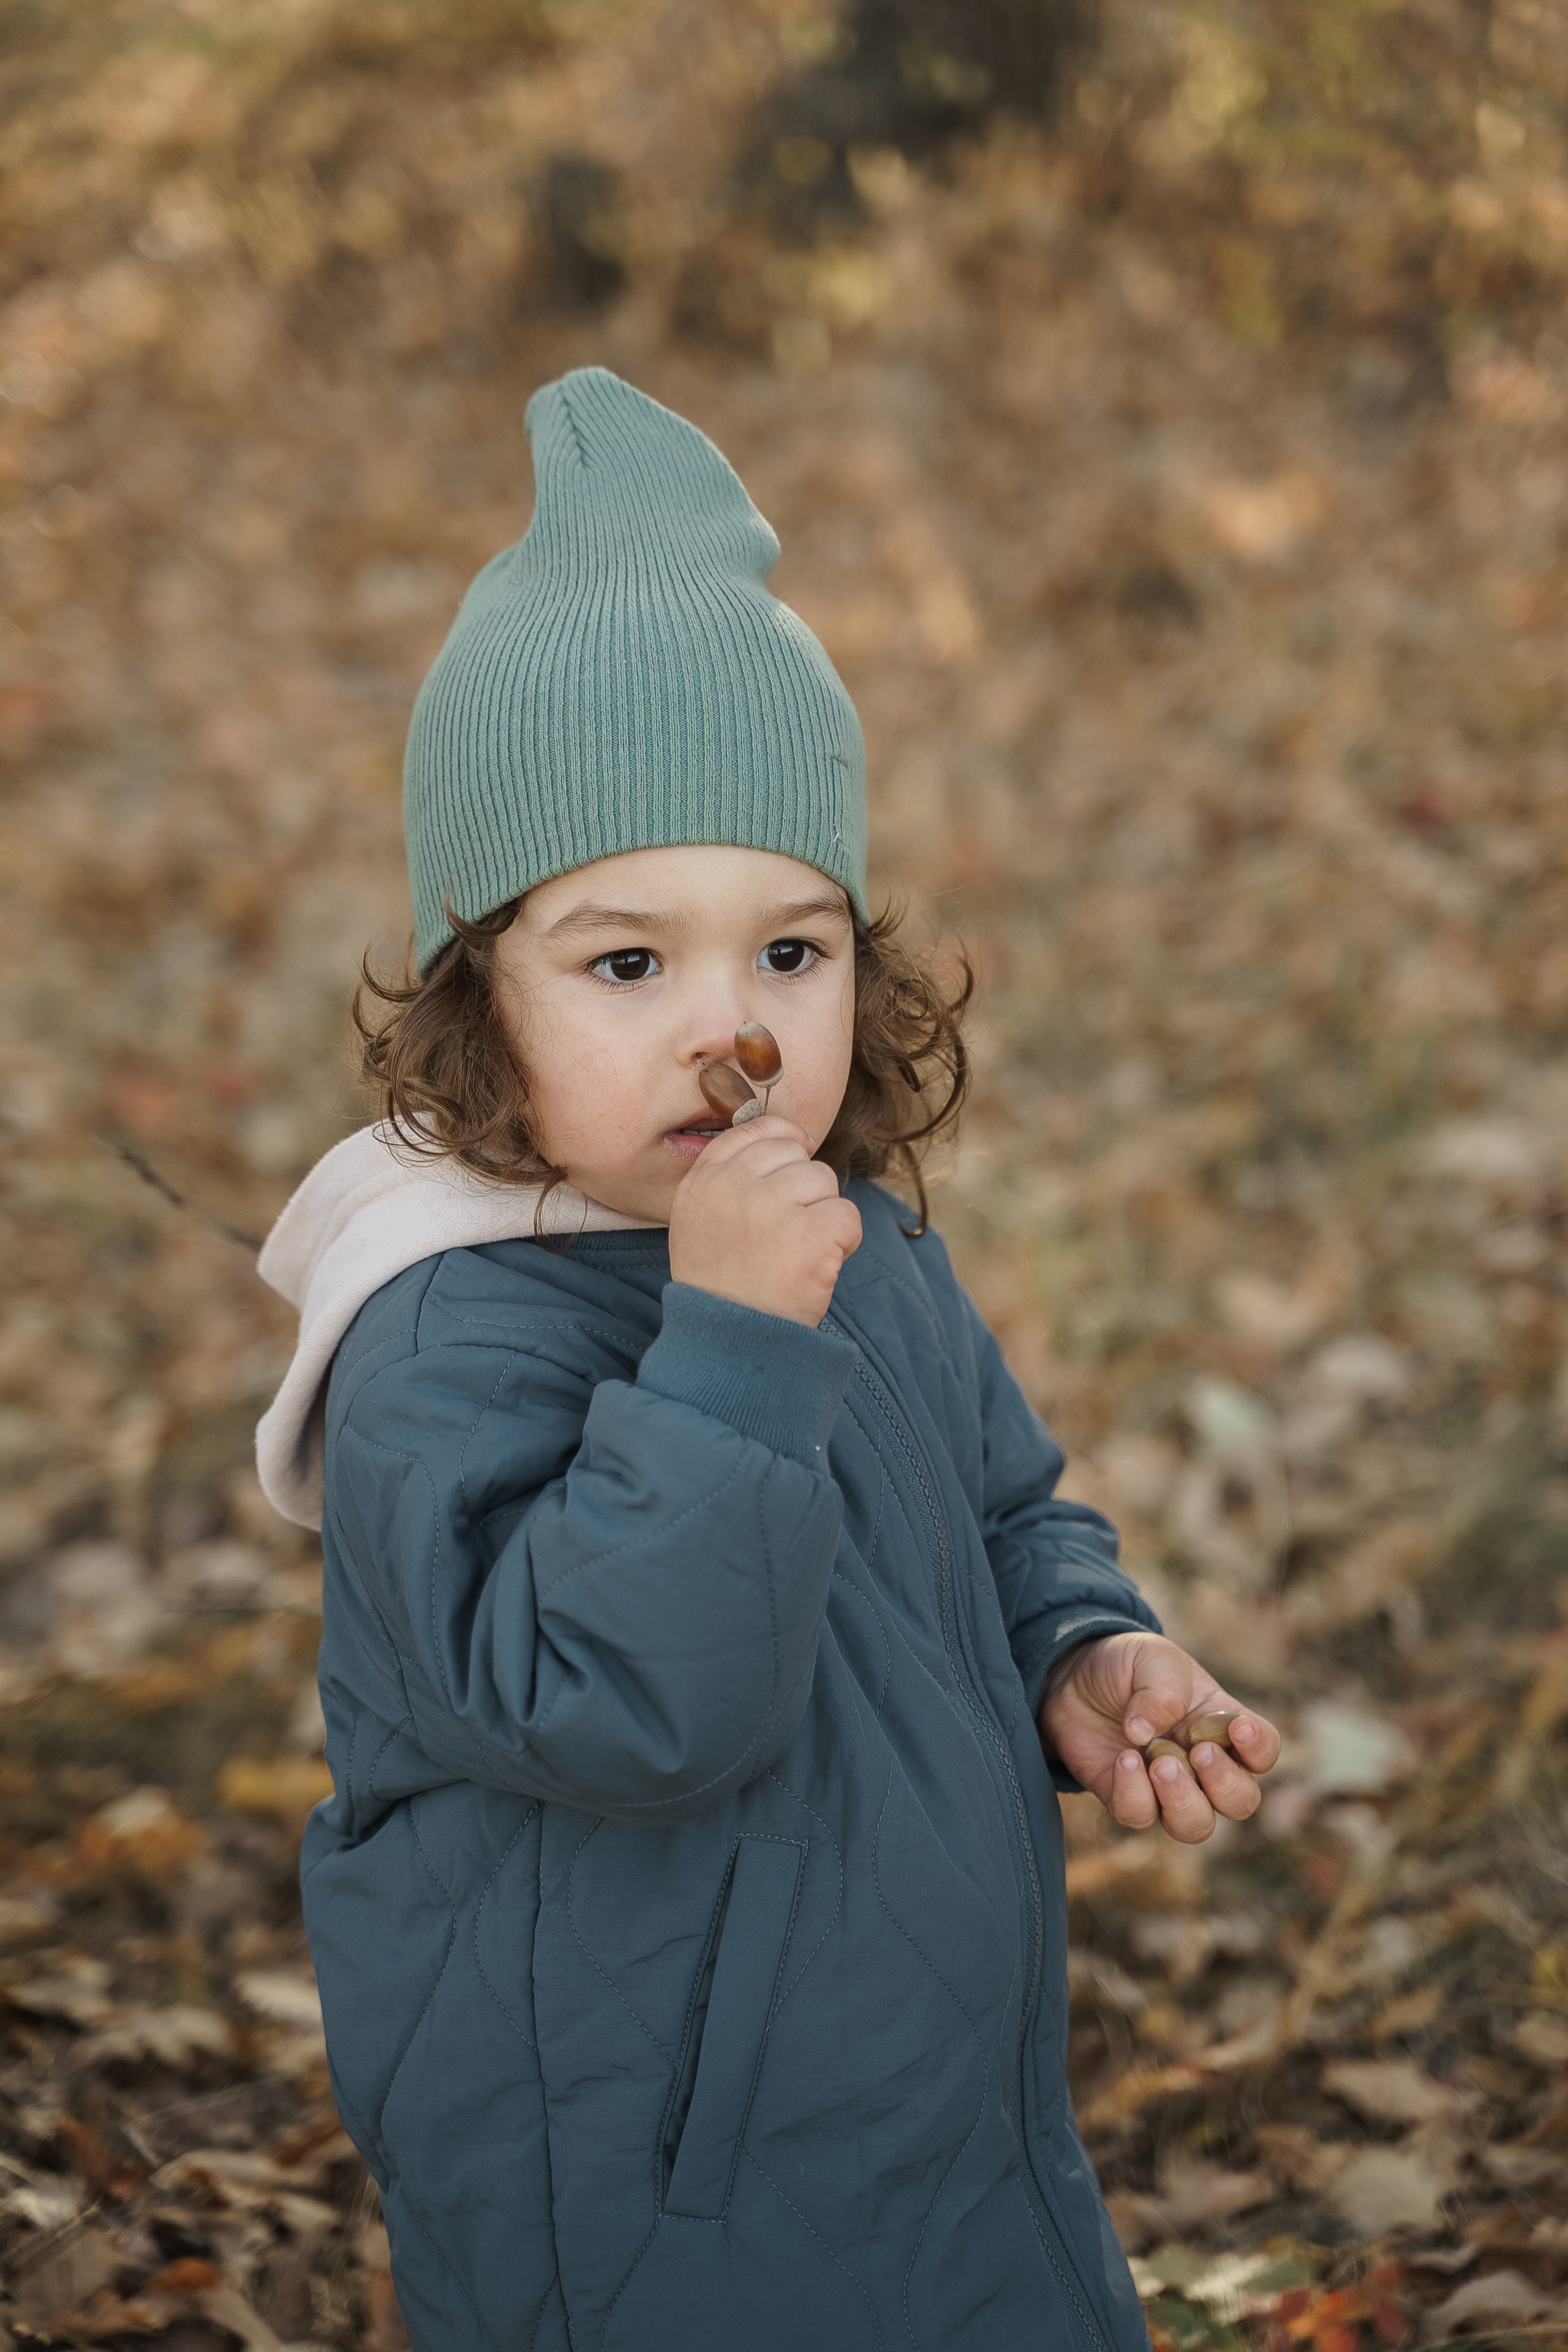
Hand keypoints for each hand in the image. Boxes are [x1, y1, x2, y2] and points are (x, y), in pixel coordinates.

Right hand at [669, 1116, 861, 1327]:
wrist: (731, 1342)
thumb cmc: (723, 1286)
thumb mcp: (701, 1223)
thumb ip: (732, 1180)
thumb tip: (793, 1141)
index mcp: (703, 1181)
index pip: (754, 1131)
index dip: (786, 1139)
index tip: (799, 1155)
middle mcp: (733, 1187)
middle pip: (796, 1155)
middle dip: (804, 1189)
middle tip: (788, 1233)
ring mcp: (770, 1207)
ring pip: (824, 1181)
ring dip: (823, 1215)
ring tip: (798, 1253)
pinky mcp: (809, 1233)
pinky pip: (847, 1214)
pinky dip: (843, 1242)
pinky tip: (817, 1266)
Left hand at [1039, 1631, 1279, 1843]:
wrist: (1072, 1678)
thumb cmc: (1125, 1666)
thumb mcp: (1149, 1657)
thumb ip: (1162, 1688)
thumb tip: (1146, 1734)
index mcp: (1221, 1725)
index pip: (1263, 1749)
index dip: (1260, 1748)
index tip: (1238, 1728)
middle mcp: (1202, 1765)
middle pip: (1241, 1801)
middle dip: (1225, 1784)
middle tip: (1198, 1752)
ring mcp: (1166, 1789)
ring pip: (1196, 1825)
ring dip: (1184, 1802)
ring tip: (1160, 1765)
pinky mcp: (1127, 1799)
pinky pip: (1141, 1817)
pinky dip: (1134, 1794)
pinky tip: (1124, 1761)